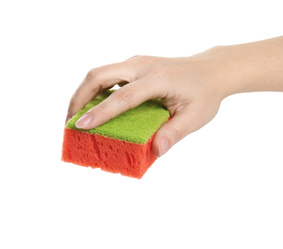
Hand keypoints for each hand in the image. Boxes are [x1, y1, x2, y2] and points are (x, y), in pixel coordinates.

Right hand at [67, 51, 231, 156]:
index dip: (101, 112)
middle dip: (79, 98)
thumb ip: (174, 133)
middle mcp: (143, 65)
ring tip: (77, 116)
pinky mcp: (135, 64)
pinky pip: (108, 74)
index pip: (122, 96)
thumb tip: (155, 152)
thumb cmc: (204, 93)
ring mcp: (138, 62)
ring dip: (84, 92)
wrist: (212, 70)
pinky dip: (95, 89)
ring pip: (100, 72)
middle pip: (99, 75)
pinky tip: (95, 106)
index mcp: (158, 79)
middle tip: (70, 122)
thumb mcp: (194, 117)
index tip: (81, 126)